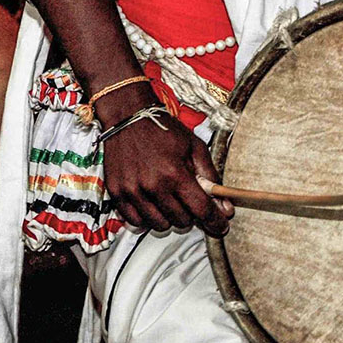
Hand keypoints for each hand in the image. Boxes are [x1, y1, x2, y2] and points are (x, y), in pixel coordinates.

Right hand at [100, 89, 233, 235]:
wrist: (128, 116)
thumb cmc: (165, 130)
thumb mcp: (195, 147)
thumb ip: (211, 178)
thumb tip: (225, 208)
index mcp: (176, 174)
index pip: (201, 210)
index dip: (215, 222)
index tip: (221, 226)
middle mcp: (153, 186)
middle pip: (182, 221)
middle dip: (191, 214)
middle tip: (188, 200)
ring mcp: (133, 191)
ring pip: (160, 225)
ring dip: (169, 217)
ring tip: (169, 200)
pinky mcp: (116, 193)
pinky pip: (136, 221)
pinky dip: (147, 218)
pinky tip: (152, 204)